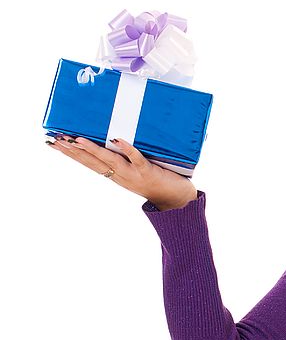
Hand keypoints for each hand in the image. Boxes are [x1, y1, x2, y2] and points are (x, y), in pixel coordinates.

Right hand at [47, 133, 197, 210]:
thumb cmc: (159, 182)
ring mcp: (134, 174)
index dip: (70, 153)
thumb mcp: (136, 170)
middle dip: (72, 150)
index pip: (88, 163)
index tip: (52, 142)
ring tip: (77, 139)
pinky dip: (127, 149)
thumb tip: (115, 138)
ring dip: (93, 150)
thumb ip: (125, 158)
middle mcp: (121, 176)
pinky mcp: (149, 171)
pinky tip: (117, 139)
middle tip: (54, 139)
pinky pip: (137, 159)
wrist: (178, 201)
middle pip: (92, 162)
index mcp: (115, 175)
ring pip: (109, 160)